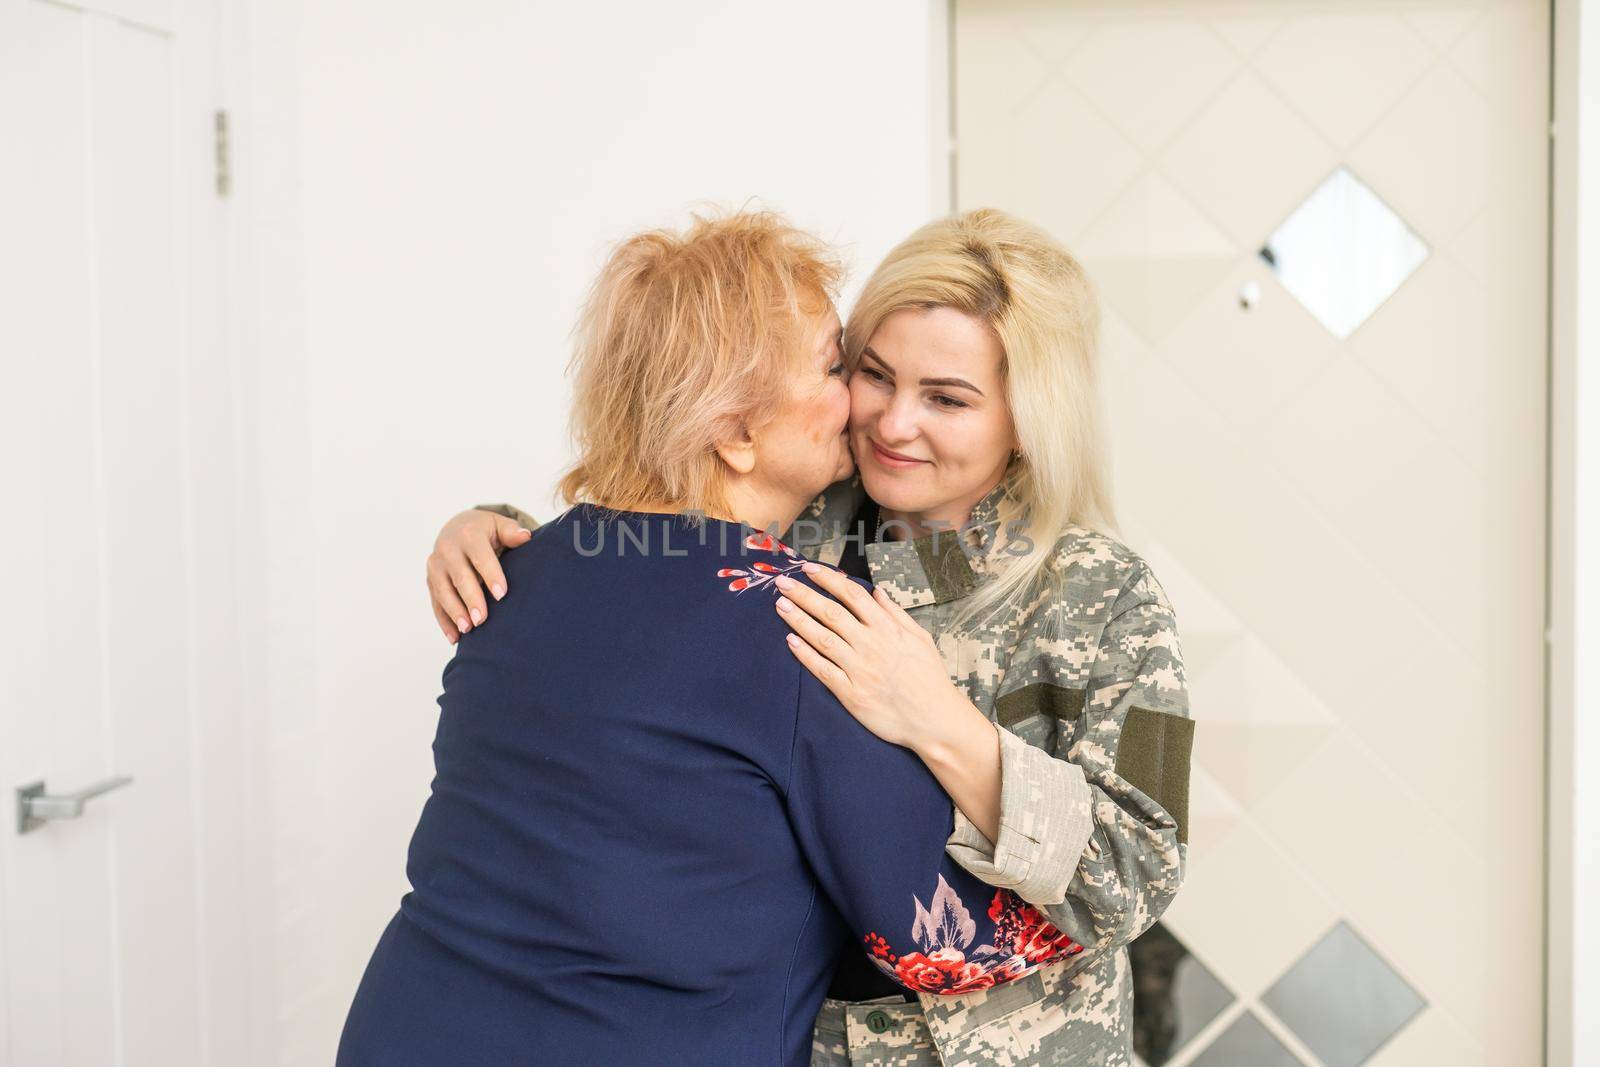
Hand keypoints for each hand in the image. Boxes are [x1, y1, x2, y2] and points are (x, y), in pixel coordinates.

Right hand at [426, 509, 531, 642]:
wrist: (456, 527)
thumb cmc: (484, 530)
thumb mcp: (498, 524)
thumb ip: (511, 532)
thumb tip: (525, 537)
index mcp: (468, 535)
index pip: (480, 556)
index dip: (491, 575)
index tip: (502, 595)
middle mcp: (447, 549)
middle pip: (460, 577)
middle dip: (470, 599)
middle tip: (481, 619)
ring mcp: (436, 566)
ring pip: (443, 592)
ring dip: (455, 612)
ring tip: (468, 630)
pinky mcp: (430, 581)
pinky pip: (436, 603)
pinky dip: (444, 621)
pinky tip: (454, 638)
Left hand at [774, 562, 962, 751]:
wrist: (934, 720)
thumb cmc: (929, 678)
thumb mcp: (920, 638)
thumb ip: (896, 614)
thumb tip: (877, 592)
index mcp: (887, 629)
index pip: (852, 595)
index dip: (828, 579)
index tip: (808, 569)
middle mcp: (871, 645)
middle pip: (831, 612)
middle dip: (804, 595)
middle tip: (783, 583)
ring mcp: (859, 669)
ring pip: (822, 638)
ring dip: (798, 619)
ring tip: (780, 605)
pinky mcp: (850, 694)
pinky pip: (822, 670)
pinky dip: (805, 654)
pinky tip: (790, 640)